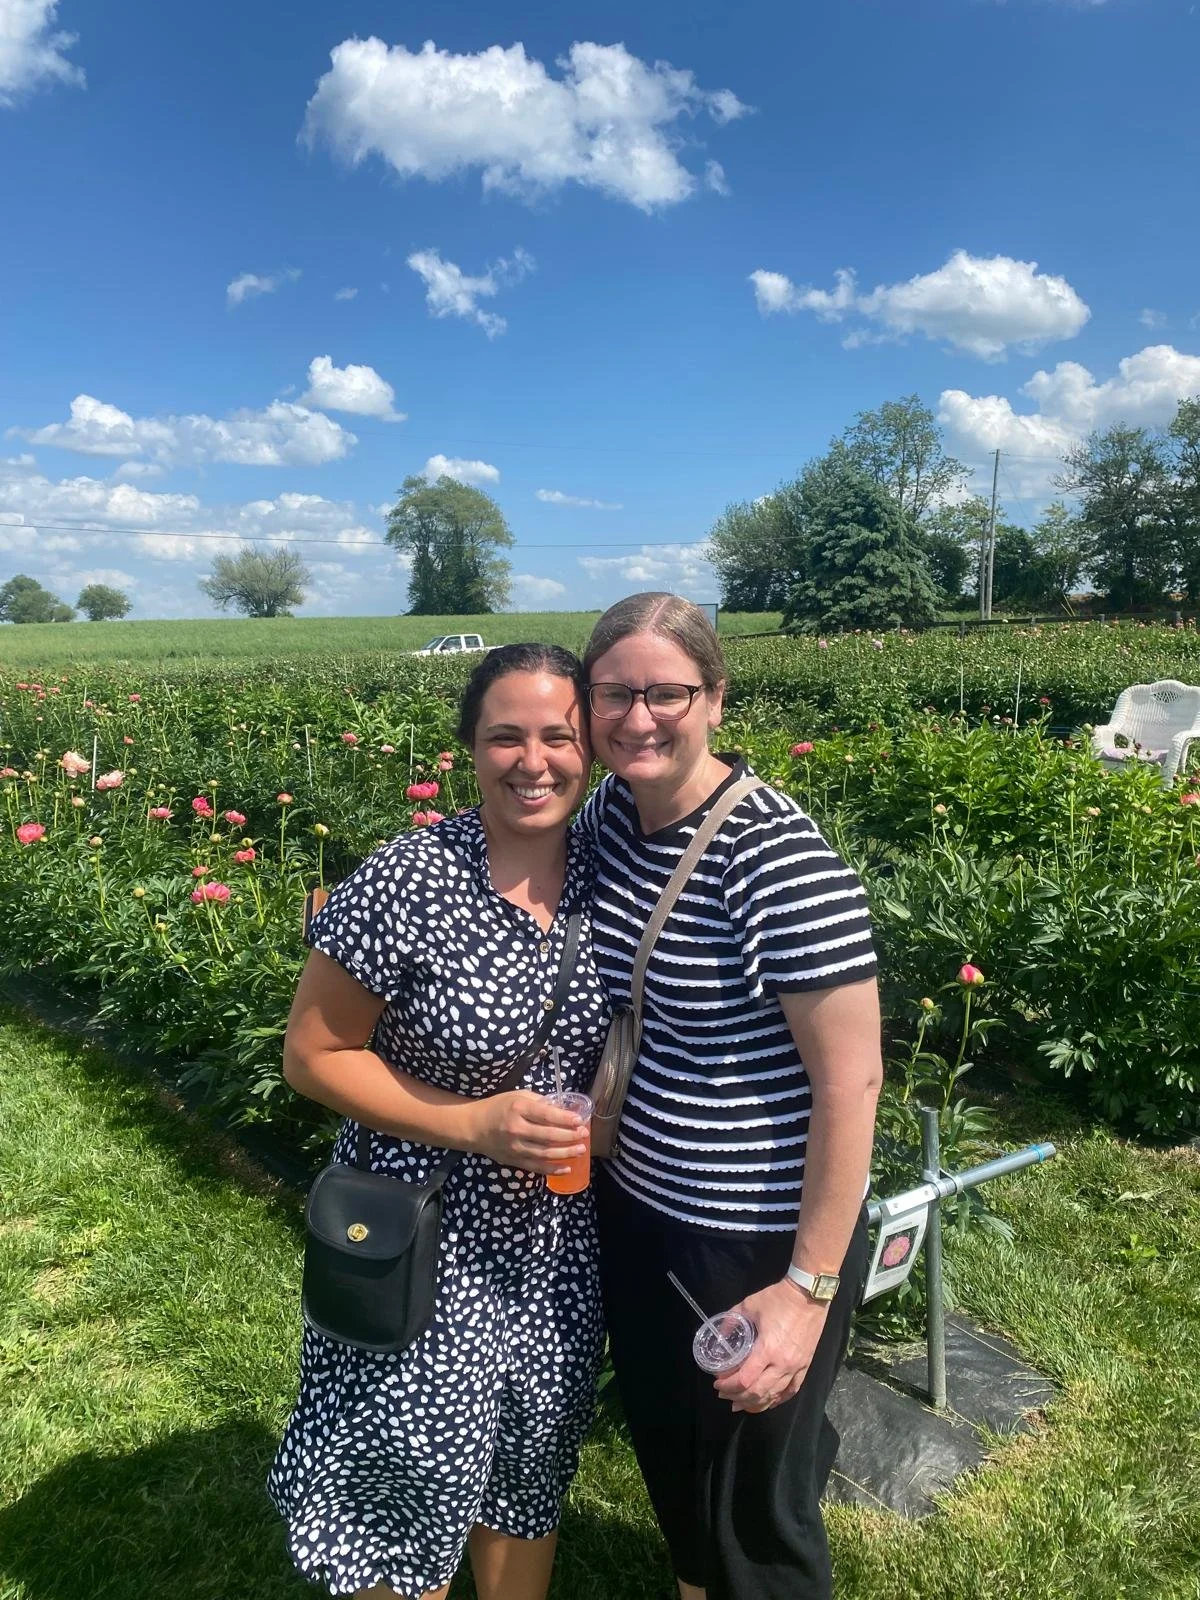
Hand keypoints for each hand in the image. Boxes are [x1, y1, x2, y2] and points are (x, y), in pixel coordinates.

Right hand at [466, 1090, 586, 1174]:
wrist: (473, 1127)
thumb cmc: (498, 1107)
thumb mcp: (517, 1096)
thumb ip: (539, 1102)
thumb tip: (562, 1108)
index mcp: (518, 1109)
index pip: (546, 1115)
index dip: (565, 1119)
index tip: (579, 1120)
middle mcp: (516, 1129)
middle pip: (548, 1135)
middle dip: (569, 1136)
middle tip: (584, 1135)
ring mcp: (515, 1147)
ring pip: (545, 1153)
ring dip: (565, 1153)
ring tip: (580, 1150)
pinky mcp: (513, 1160)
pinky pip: (536, 1167)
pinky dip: (552, 1169)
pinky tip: (566, 1168)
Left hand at [713, 1279, 829, 1412]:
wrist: (808, 1295)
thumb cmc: (778, 1299)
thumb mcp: (749, 1305)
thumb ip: (731, 1321)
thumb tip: (719, 1335)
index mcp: (767, 1350)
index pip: (745, 1380)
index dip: (728, 1386)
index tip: (717, 1383)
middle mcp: (782, 1364)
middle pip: (757, 1392)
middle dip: (737, 1397)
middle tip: (724, 1395)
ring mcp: (796, 1368)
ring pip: (774, 1396)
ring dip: (755, 1403)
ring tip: (741, 1404)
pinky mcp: (805, 1366)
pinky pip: (791, 1391)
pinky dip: (777, 1400)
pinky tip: (768, 1402)